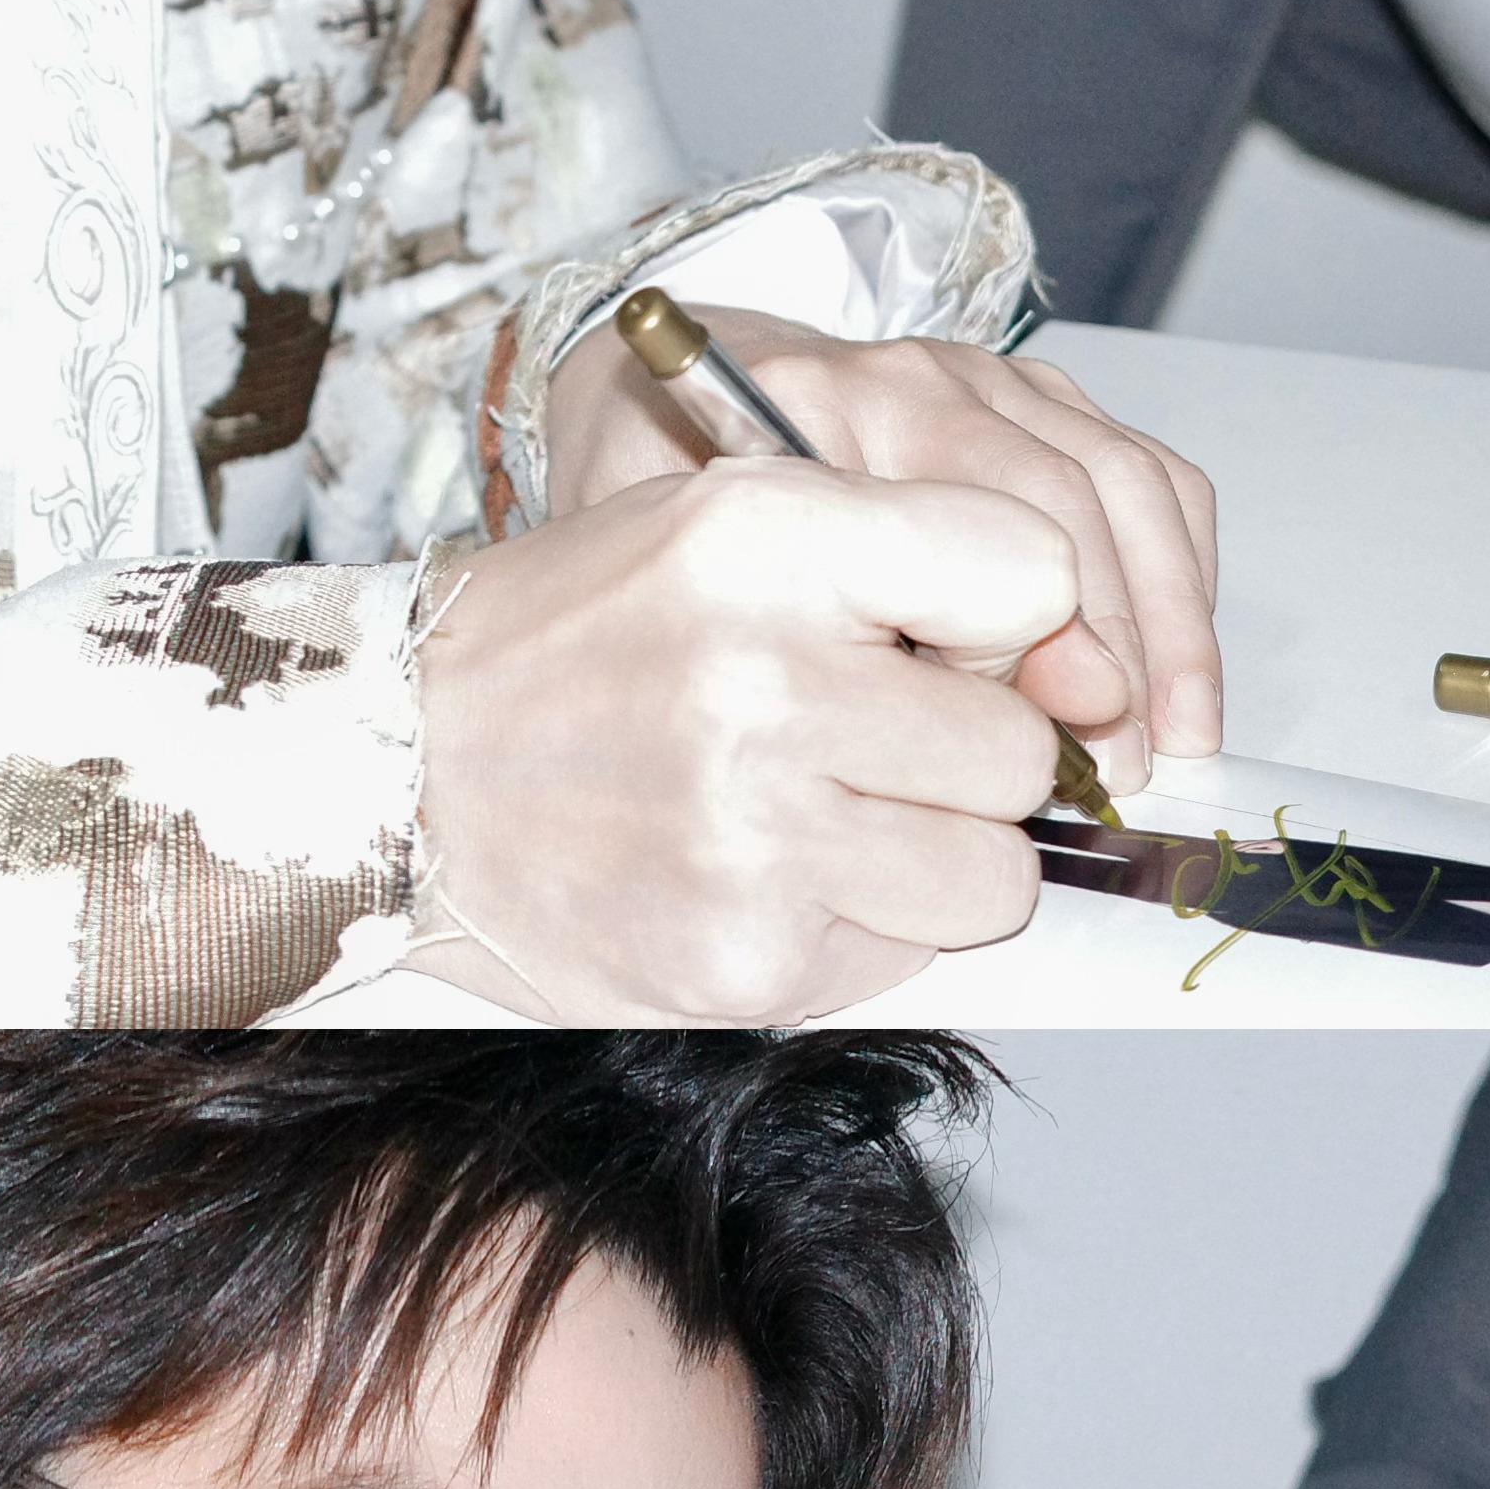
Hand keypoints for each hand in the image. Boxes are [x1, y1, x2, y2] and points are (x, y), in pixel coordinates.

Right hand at [417, 459, 1084, 1020]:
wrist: (394, 783)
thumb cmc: (576, 648)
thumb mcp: (725, 525)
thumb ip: (913, 555)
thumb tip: (1095, 678)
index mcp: (762, 537)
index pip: (1033, 570)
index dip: (1006, 624)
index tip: (942, 645)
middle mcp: (761, 682)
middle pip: (1019, 749)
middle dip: (959, 759)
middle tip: (850, 745)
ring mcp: (753, 837)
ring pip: (992, 876)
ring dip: (928, 858)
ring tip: (810, 819)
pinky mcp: (745, 963)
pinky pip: (904, 959)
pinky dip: (850, 930)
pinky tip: (752, 881)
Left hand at [543, 319, 1225, 792]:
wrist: (664, 390)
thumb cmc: (663, 506)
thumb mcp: (663, 573)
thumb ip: (784, 636)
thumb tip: (952, 729)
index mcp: (811, 410)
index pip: (961, 519)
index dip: (1022, 640)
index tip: (1041, 746)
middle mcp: (914, 378)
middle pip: (1063, 501)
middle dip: (1116, 647)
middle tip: (1118, 764)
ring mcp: (989, 381)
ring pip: (1127, 487)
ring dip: (1170, 623)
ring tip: (1175, 737)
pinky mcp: (1041, 399)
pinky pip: (1148, 476)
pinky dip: (1182, 577)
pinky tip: (1178, 675)